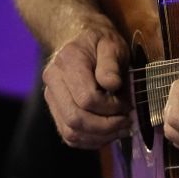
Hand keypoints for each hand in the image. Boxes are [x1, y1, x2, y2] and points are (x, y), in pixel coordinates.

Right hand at [41, 25, 131, 148]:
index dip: (110, 108)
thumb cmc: (100, 41)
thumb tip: (112, 86)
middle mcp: (53, 80)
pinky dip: (90, 140)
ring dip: (99, 137)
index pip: (86, 98)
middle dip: (105, 127)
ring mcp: (51, 96)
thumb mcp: (113, 44)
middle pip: (75, 119)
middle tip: (127, 122)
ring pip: (70, 131)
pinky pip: (68, 134)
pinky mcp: (55, 109)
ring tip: (120, 130)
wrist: (78, 37)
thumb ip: (111, 64)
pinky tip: (108, 134)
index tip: (127, 104)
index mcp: (68, 62)